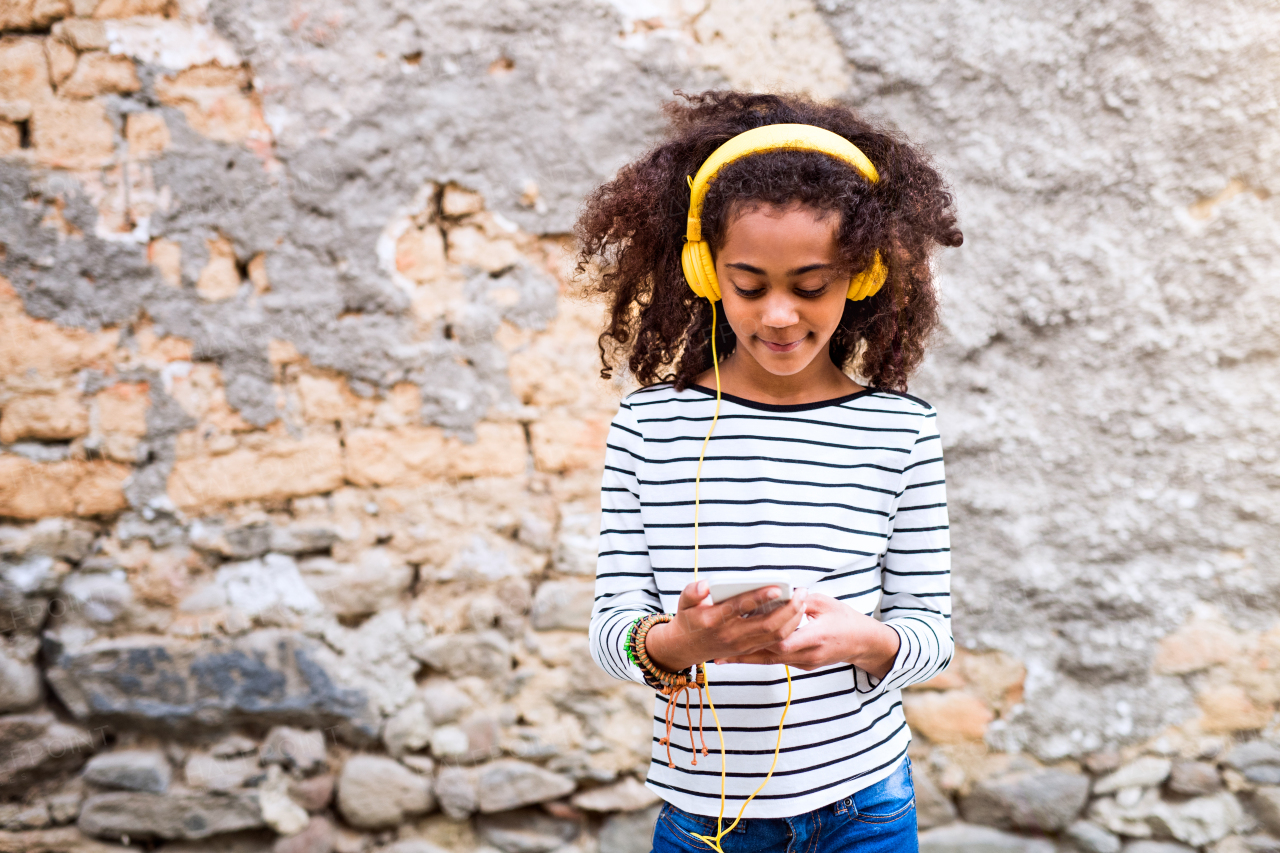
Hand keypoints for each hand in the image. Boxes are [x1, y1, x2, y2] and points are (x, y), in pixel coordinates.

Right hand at [644, 580, 808, 672]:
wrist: (685, 648)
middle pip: (767, 625)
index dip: (759, 597)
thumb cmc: (689, 618)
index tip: (776, 587)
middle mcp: (731, 635)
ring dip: (793, 619)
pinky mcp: (749, 649)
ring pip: (776, 635)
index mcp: (714, 620)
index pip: (740, 607)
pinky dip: (789, 627)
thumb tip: (705, 585)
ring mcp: (742, 645)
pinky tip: (796, 613)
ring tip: (801, 600)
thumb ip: (693, 592)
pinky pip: (775, 641)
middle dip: (788, 609)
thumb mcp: (683, 602)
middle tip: (800, 592)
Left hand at [715, 591, 900, 676]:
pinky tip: (744, 654)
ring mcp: (805, 662)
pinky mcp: (803, 665)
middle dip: (743, 655)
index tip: (736, 634)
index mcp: (815, 637)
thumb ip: (799, 600)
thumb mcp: (824, 603)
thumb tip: (776, 592)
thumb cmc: (846, 619)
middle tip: (718, 653)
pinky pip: (779, 660)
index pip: (782, 641)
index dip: (758, 639)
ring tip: (723, 657)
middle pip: (770, 656)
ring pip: (772, 661)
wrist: (864, 643)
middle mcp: (808, 654)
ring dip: (748, 659)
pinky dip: (761, 656)